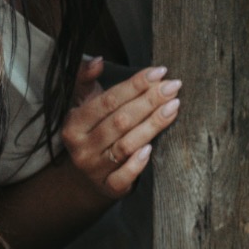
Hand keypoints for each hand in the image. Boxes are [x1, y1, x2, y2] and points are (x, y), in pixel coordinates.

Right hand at [61, 58, 180, 199]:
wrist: (85, 177)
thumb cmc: (91, 131)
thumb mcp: (83, 104)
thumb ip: (85, 79)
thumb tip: (98, 60)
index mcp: (74, 124)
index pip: (107, 101)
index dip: (134, 85)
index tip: (159, 72)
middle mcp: (81, 147)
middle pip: (120, 121)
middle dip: (149, 101)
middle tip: (173, 87)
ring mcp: (94, 169)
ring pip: (126, 145)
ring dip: (152, 125)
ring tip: (174, 107)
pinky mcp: (108, 187)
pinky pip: (123, 177)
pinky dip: (137, 164)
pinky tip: (152, 148)